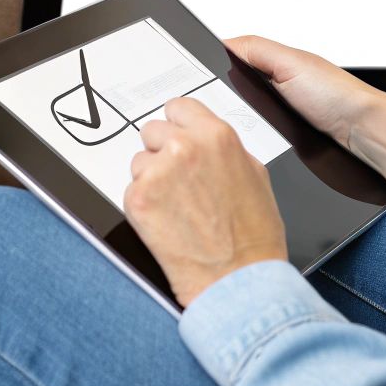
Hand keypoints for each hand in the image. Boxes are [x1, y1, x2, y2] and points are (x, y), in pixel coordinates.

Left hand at [125, 96, 287, 306]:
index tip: (176, 136)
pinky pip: (131, 190)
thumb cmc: (253, 236)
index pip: (178, 107)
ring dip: (151, 180)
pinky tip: (167, 222)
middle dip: (161, 152)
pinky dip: (144, 206)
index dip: (177, 125)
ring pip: (139, 162)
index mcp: (216, 136)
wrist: (238, 279)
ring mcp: (157, 173)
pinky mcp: (137, 200)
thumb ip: (225, 149)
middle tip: (177, 180)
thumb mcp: (254, 174)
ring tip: (176, 207)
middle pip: (152, 131)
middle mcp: (184, 147)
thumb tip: (208, 142)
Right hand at [225, 34, 385, 214]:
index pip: (232, 64)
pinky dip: (253, 142)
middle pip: (232, 97)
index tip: (200, 83)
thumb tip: (223, 42)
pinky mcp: (285, 140)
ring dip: (237, 127)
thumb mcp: (290, 62)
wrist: (363, 134)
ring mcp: (280, 116)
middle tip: (223, 110)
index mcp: (274, 64)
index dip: (215, 72)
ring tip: (241, 129)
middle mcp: (276, 89)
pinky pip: (257, 140)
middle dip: (224, 104)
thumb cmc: (338, 96)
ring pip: (242, 122)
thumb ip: (256, 49)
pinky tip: (255, 144)